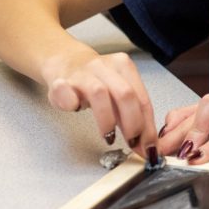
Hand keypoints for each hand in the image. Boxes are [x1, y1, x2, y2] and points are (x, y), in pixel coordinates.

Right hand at [43, 51, 157, 158]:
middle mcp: (104, 66)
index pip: (142, 98)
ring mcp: (82, 72)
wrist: (66, 61)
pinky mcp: (61, 80)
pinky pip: (65, 90)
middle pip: (125, 94)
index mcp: (124, 67)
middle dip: (132, 124)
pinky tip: (75, 109)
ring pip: (99, 93)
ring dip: (106, 120)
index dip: (147, 126)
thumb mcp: (118, 93)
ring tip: (108, 136)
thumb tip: (146, 144)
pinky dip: (70, 102)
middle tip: (131, 142)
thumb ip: (132, 114)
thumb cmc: (96, 81)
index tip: (148, 146)